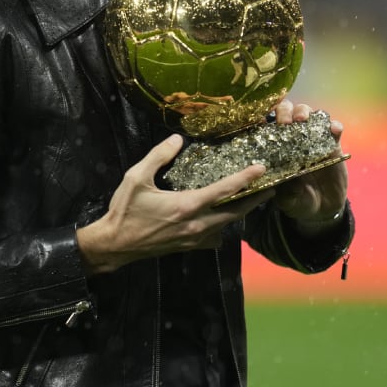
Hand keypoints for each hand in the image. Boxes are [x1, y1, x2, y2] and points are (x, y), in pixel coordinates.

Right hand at [75, 133, 273, 273]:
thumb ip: (158, 156)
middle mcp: (197, 224)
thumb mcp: (136, 177)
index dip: (246, 178)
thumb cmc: (125, 210)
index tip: (262, 167)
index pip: (224, 190)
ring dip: (242, 212)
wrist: (115, 245)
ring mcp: (195, 238)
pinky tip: (223, 219)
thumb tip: (177, 139)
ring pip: (228, 225)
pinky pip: (215, 238)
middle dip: (255, 199)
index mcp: (187, 205)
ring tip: (253, 198)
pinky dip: (224, 227)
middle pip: (236, 212)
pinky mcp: (189, 246)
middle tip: (272, 186)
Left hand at [270, 101, 348, 233]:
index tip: (260, 119)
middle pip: (288, 112)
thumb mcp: (288, 200)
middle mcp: (294, 138)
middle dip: (285, 111)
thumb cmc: (299, 201)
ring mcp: (314, 139)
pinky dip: (334, 126)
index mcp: (277, 148)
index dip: (264, 117)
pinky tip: (334, 130)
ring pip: (309, 114)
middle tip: (285, 122)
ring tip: (303, 120)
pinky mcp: (333, 145)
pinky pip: (334, 129)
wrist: (323, 209)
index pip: (268, 124)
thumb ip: (287, 192)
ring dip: (305, 112)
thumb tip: (287, 181)